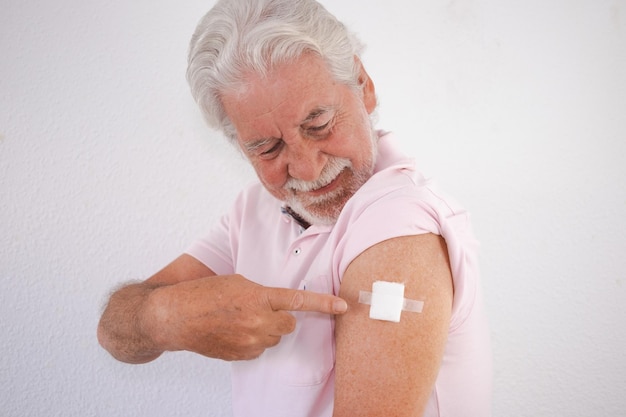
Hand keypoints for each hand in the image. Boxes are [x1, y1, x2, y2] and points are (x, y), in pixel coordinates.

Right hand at [143, 274, 346, 360]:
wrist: (175, 316)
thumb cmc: (204, 294)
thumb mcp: (237, 283)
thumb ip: (262, 294)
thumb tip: (277, 306)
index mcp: (258, 297)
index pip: (299, 300)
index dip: (324, 303)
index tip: (343, 306)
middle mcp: (258, 321)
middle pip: (289, 325)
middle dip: (282, 318)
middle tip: (262, 311)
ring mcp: (249, 341)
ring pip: (274, 338)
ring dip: (266, 330)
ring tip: (241, 321)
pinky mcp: (241, 355)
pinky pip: (259, 349)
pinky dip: (252, 342)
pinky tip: (234, 333)